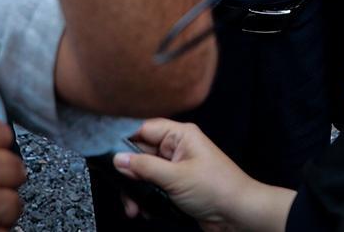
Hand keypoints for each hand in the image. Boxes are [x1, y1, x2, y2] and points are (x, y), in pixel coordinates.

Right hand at [113, 119, 286, 231]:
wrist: (239, 214)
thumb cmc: (217, 189)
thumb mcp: (175, 177)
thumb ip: (144, 167)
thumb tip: (118, 159)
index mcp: (180, 135)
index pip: (144, 128)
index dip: (123, 139)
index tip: (104, 152)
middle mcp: (177, 148)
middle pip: (141, 153)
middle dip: (129, 174)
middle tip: (121, 189)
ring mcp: (177, 167)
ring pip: (145, 174)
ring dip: (136, 191)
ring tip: (133, 208)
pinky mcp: (178, 186)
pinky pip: (153, 187)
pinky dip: (146, 199)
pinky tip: (144, 211)